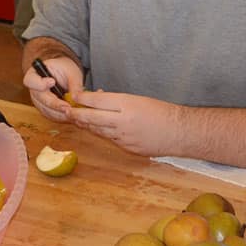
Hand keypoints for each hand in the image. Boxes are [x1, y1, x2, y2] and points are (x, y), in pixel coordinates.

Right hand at [23, 56, 83, 121]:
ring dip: (59, 113)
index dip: (39, 83)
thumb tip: (77, 96)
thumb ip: (74, 83)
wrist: (64, 75)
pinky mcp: (45, 110)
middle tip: (67, 106)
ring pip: (46, 110)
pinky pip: (51, 116)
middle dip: (54, 104)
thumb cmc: (64, 70)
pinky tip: (72, 116)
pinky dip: (61, 117)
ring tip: (72, 113)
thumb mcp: (70, 71)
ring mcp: (38, 102)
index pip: (31, 81)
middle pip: (40, 99)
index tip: (52, 81)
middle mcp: (34, 90)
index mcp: (34, 75)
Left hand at [65, 91, 180, 156]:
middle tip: (66, 111)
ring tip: (77, 120)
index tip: (74, 96)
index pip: (98, 101)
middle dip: (76, 115)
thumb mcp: (138, 100)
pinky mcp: (127, 148)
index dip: (83, 99)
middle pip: (92, 118)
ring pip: (98, 130)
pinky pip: (110, 139)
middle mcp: (123, 121)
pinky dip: (102, 133)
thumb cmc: (161, 112)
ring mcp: (124, 137)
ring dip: (87, 125)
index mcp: (128, 105)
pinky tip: (96, 129)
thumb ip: (117, 102)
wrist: (180, 132)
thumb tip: (96, 100)